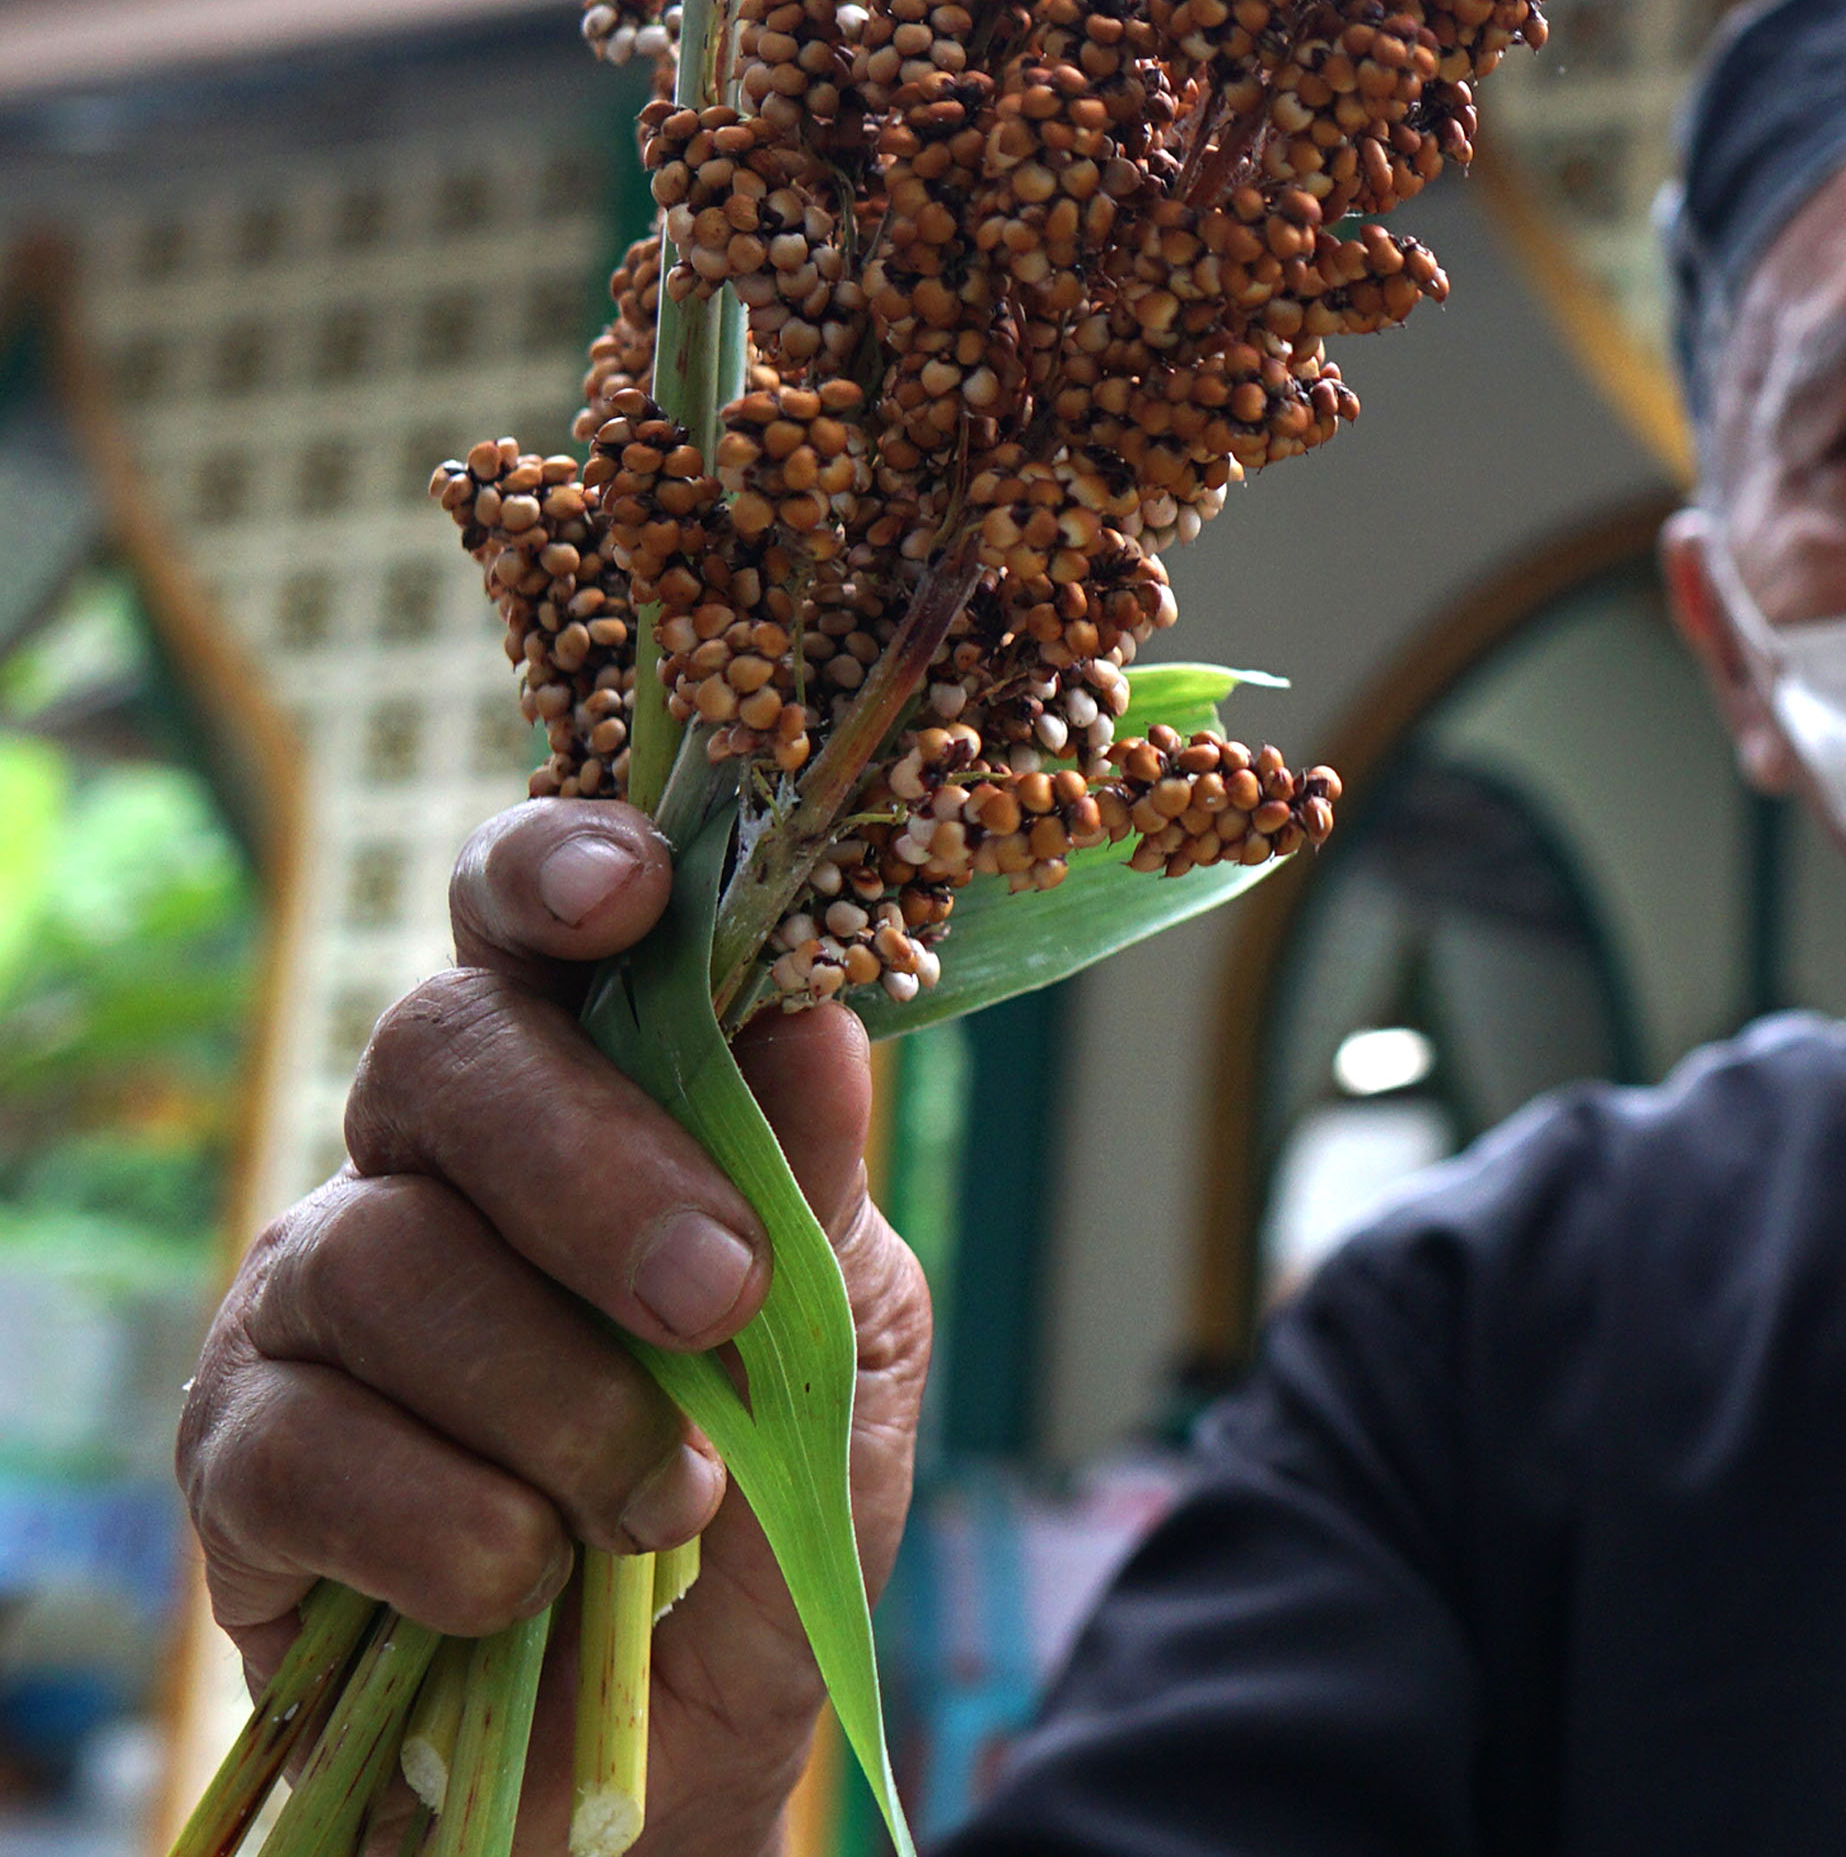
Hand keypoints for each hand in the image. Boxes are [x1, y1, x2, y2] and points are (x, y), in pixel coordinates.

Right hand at [178, 800, 931, 1856]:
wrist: (685, 1735)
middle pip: (445, 1052)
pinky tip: (529, 1577)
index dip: (554, 870)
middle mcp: (428, 1159)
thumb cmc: (764, 1501)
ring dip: (559, 1396)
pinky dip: (454, 1523)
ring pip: (389, 1257)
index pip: (526, 922)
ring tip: (664, 1507)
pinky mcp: (242, 1460)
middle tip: (717, 1296)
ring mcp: (315, 1299)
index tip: (628, 888)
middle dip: (595, 1169)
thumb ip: (817, 1184)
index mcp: (584, 1089)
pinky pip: (311, 1448)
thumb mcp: (843, 1339)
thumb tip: (814, 1016)